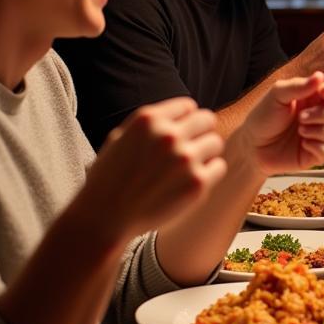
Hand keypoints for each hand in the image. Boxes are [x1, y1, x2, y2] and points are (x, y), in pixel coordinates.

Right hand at [86, 97, 226, 239]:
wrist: (104, 217)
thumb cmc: (110, 178)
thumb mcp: (120, 137)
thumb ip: (152, 123)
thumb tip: (187, 111)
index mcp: (148, 119)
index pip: (188, 106)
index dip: (185, 120)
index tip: (179, 135)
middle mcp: (169, 135)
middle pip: (207, 120)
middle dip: (199, 133)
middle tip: (188, 150)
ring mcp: (185, 158)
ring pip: (215, 143)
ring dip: (205, 153)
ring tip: (187, 168)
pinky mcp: (197, 182)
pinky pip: (219, 166)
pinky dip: (209, 174)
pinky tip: (190, 182)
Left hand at [243, 73, 323, 174]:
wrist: (250, 145)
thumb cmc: (262, 118)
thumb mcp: (276, 96)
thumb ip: (297, 86)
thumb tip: (320, 76)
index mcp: (310, 100)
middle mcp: (317, 118)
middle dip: (323, 115)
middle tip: (301, 117)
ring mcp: (316, 137)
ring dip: (319, 131)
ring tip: (300, 131)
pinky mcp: (313, 155)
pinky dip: (317, 147)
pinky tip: (303, 144)